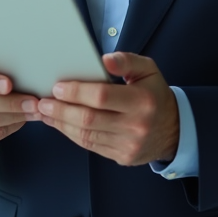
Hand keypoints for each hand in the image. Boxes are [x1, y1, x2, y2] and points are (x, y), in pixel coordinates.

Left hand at [36, 52, 179, 165]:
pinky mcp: (121, 157)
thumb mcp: (148, 70)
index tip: (58, 87)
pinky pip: (91, 146)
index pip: (102, 96)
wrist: (174, 130)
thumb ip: (126, 61)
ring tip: (46, 113)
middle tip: (44, 102)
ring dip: (62, 124)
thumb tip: (104, 59)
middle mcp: (135, 125)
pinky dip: (72, 134)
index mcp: (142, 101)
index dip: (76, 92)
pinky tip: (61, 124)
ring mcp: (128, 144)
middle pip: (89, 119)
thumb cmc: (155, 96)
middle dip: (61, 110)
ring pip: (86, 135)